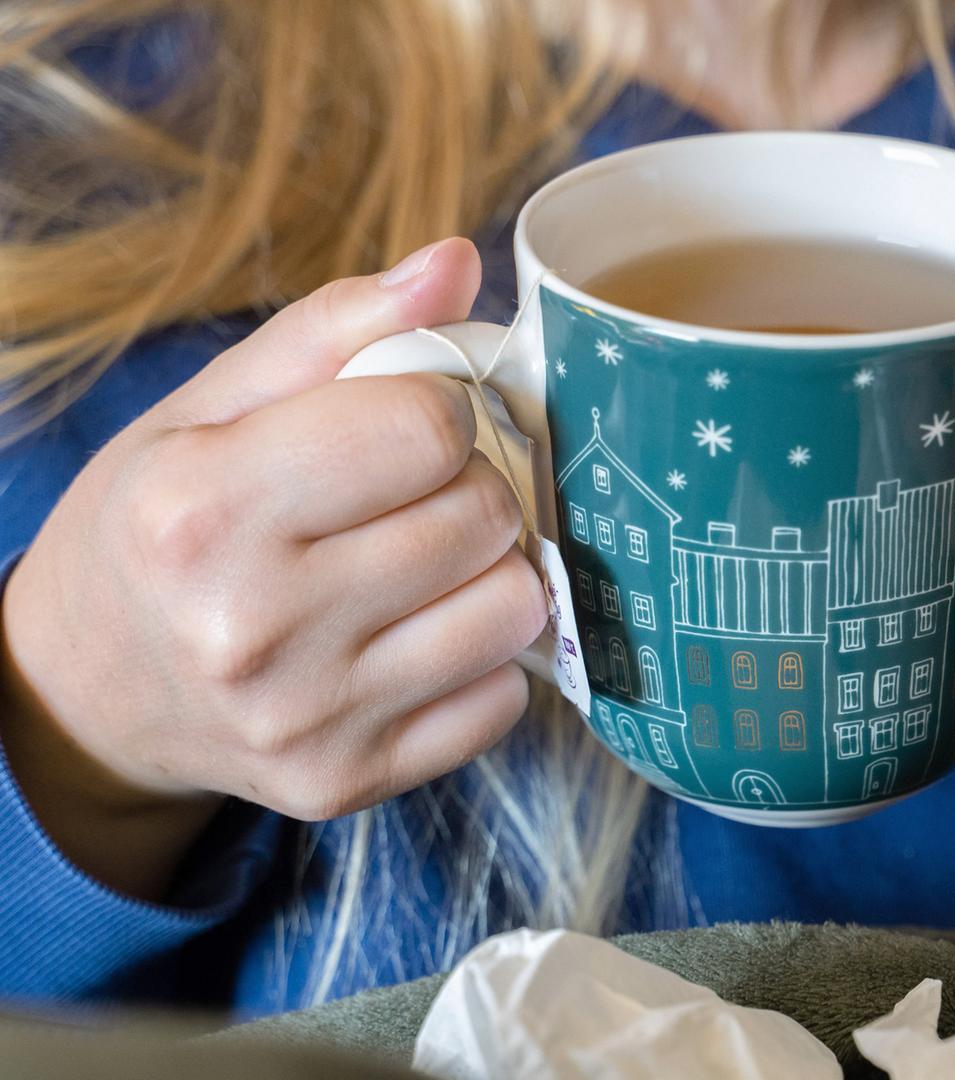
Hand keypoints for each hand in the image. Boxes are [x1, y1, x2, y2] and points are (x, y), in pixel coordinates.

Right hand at [0, 238, 547, 896]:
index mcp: (205, 508)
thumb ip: (336, 330)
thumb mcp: (208, 411)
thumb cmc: (158, 529)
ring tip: (425, 564)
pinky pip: (501, 702)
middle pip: (482, 517)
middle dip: (471, 487)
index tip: (405, 424)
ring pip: (514, 611)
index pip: (427, 429)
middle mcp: (253, 625)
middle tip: (415, 496)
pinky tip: (415, 638)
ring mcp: (306, 718)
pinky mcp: (346, 782)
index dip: (440, 412)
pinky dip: (481, 662)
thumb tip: (457, 263)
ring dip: (492, 573)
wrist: (82, 692)